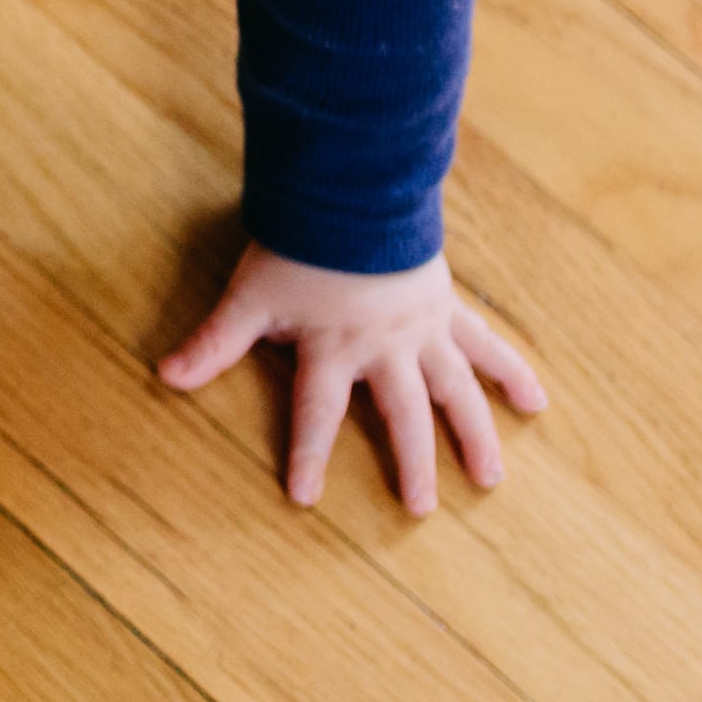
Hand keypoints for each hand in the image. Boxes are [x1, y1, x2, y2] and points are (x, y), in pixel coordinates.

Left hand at [158, 244, 545, 514]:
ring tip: (490, 478)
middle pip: (402, 415)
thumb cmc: (297, 245)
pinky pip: (486, 345)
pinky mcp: (448, 308)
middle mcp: (384, 348)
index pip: (316, 413)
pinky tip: (537, 402)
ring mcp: (423, 330)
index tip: (304, 498)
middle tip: (420, 511)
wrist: (352, 190)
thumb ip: (214, 341)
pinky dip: (512, 372)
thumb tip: (164, 375)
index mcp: (333, 349)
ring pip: (455, 391)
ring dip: (473, 435)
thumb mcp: (249, 296)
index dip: (308, 455)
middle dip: (410, 464)